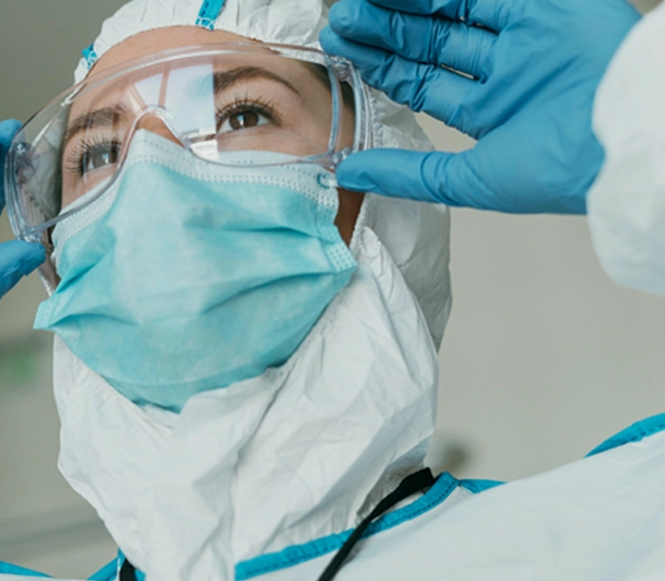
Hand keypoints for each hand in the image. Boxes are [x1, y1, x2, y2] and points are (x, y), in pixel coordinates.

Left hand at [320, 0, 639, 213]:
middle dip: (384, 33)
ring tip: (357, 6)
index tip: (340, 54)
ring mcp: (526, 36)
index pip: (422, 82)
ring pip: (451, 11)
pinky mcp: (545, 5)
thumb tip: (346, 171)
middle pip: (431, 43)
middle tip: (340, 23)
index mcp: (491, 112)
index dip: (381, 67)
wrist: (624, 138)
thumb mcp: (467, 180)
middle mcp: (506, 71)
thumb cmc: (561, 171)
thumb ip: (406, 172)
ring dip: (403, 7)